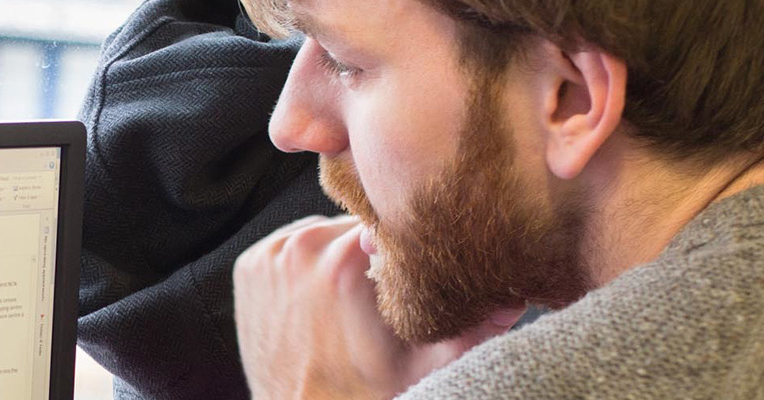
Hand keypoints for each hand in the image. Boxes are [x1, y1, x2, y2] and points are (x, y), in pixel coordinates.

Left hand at [233, 215, 522, 399]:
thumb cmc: (367, 392)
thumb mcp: (429, 363)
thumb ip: (474, 325)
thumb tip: (515, 296)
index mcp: (345, 257)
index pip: (389, 221)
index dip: (405, 242)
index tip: (413, 265)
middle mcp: (301, 246)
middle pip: (352, 226)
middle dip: (370, 251)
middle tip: (383, 290)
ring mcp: (269, 255)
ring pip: (319, 234)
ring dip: (335, 256)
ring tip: (348, 299)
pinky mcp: (248, 267)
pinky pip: (287, 247)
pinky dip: (302, 265)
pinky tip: (317, 298)